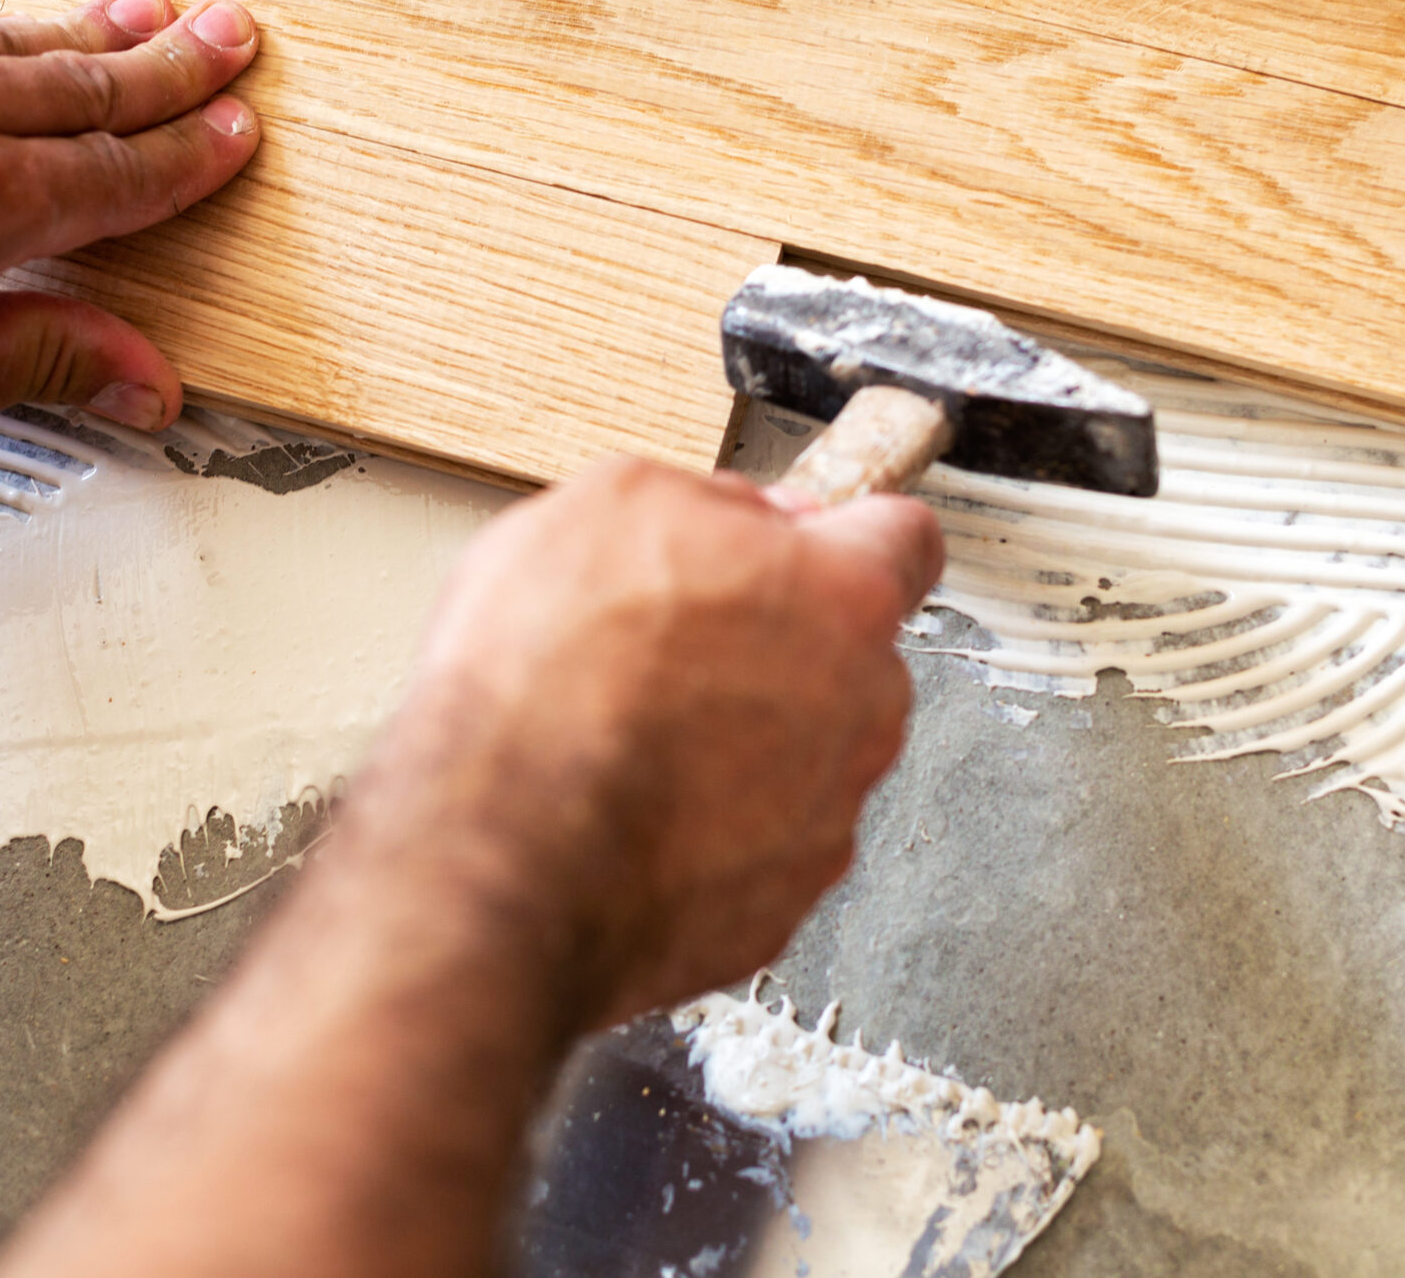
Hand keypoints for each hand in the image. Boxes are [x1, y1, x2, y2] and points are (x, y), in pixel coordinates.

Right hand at [351, 458, 946, 1027]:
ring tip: (632, 738)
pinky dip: (708, 831)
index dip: (846, 533)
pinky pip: (759, 846)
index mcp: (843, 600)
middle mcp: (863, 713)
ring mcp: (827, 821)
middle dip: (779, 645)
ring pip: (805, 757)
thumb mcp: (608, 505)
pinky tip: (631, 811)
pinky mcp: (779, 908)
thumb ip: (711, 497)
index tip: (807, 544)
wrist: (497, 856)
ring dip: (740, 742)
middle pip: (849, 657)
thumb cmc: (546, 684)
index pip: (907, 541)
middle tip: (675, 646)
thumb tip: (747, 516)